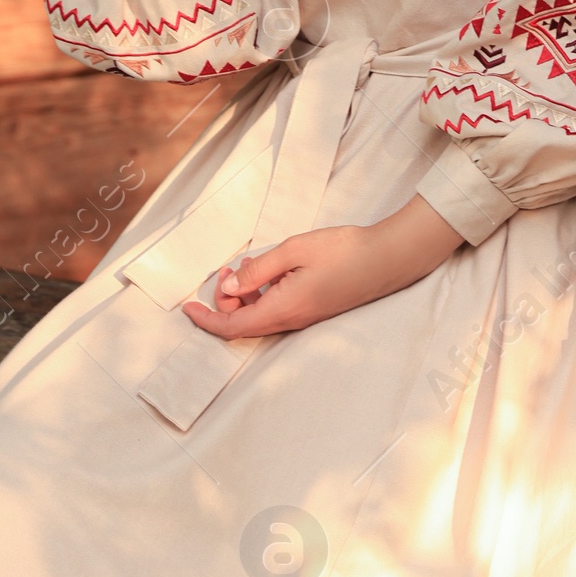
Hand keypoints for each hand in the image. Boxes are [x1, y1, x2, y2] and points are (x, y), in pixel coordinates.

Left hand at [182, 197, 464, 339]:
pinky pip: (277, 309)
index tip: (187, 309)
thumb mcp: (295, 250)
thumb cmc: (345, 251)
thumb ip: (260, 269)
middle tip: (229, 270)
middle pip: (244, 322)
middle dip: (226, 301)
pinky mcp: (314, 309)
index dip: (206, 320)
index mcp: (283, 308)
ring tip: (248, 266)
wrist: (388, 258)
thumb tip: (231, 286)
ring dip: (245, 296)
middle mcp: (292, 320)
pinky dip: (263, 294)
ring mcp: (304, 317)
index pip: (232, 326)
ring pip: (260, 316)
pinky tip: (270, 270)